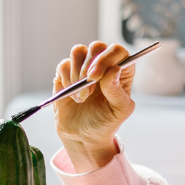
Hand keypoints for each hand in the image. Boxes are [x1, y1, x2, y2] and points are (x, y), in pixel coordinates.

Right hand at [52, 41, 136, 171]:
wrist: (83, 137)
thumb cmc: (105, 123)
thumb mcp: (119, 111)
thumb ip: (117, 90)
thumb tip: (114, 69)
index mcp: (121, 71)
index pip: (118, 51)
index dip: (107, 58)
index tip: (97, 76)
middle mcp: (103, 65)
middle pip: (97, 47)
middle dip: (90, 66)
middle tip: (87, 87)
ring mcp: (83, 67)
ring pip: (78, 51)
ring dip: (77, 75)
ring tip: (81, 97)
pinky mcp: (66, 74)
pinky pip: (63, 64)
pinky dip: (66, 80)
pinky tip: (72, 97)